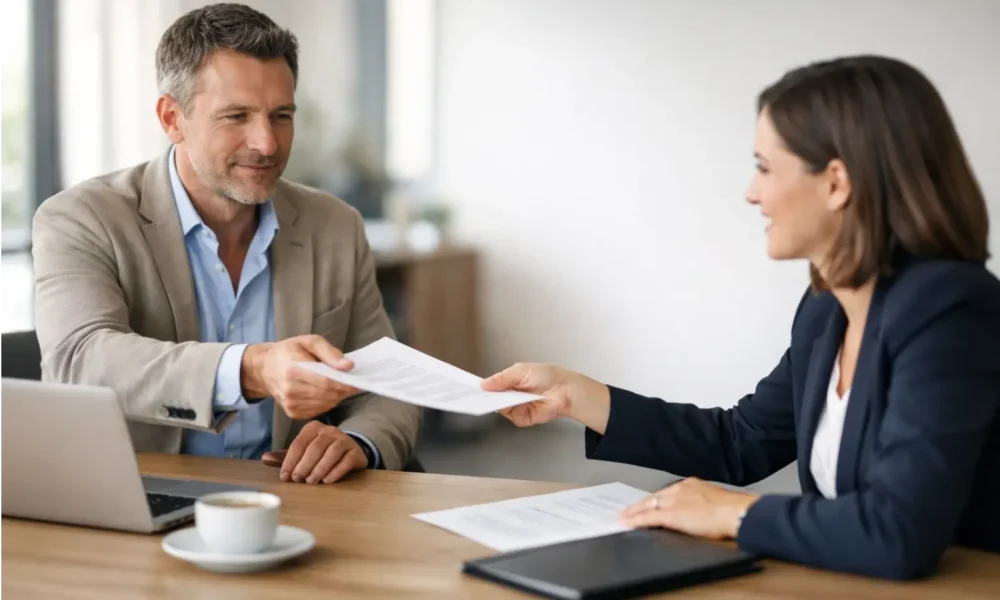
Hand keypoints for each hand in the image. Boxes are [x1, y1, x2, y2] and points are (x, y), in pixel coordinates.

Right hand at [241, 335, 361, 418]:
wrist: (265, 368)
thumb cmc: (290, 351)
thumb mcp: (309, 341)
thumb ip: (330, 352)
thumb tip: (348, 366)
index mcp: (293, 368)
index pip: (325, 381)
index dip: (345, 383)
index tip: (360, 381)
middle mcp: (289, 389)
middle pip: (327, 394)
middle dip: (344, 390)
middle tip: (353, 383)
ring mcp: (290, 403)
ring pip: (325, 404)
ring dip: (337, 396)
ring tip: (340, 385)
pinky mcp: (292, 413)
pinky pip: (319, 410)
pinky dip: (328, 402)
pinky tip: (326, 392)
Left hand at [261, 421, 367, 483]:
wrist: (349, 451)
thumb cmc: (321, 453)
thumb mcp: (303, 452)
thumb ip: (285, 456)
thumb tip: (264, 458)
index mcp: (313, 428)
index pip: (299, 444)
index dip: (290, 461)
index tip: (285, 477)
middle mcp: (330, 431)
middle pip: (315, 448)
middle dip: (304, 465)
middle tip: (298, 480)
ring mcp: (344, 440)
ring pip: (332, 452)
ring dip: (320, 468)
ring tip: (312, 481)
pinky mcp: (355, 452)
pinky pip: (346, 460)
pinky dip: (336, 471)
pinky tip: (328, 480)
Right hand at [481, 363, 611, 432]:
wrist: (564, 389)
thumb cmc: (546, 376)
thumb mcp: (520, 371)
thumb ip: (501, 378)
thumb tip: (484, 384)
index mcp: (507, 383)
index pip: (489, 386)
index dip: (480, 388)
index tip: (468, 388)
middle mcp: (509, 396)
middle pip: (491, 399)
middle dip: (483, 397)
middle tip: (475, 395)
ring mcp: (515, 408)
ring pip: (499, 408)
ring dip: (498, 402)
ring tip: (496, 395)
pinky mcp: (522, 418)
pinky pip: (510, 415)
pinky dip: (511, 410)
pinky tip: (515, 402)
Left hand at [620, 477, 759, 539]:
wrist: (736, 512)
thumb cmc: (733, 510)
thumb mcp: (714, 500)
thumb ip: (702, 504)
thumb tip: (699, 512)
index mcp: (691, 485)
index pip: (666, 492)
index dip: (655, 499)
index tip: (647, 503)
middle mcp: (679, 489)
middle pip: (653, 497)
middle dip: (639, 505)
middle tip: (627, 510)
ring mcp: (673, 501)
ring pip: (647, 506)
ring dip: (633, 512)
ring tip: (622, 517)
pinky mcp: (671, 514)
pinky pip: (648, 517)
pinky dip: (635, 520)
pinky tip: (627, 523)